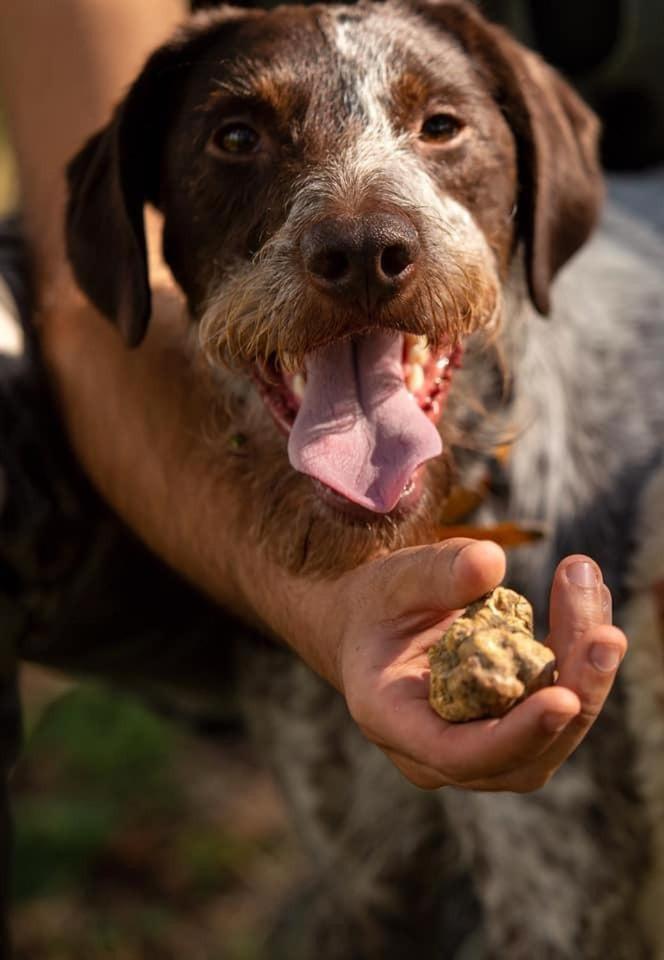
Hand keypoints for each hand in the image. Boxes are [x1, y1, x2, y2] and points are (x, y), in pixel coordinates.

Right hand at [335, 540, 623, 791]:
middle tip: (605, 634)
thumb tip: (492, 562)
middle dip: (574, 693)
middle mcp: (434, 753)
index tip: (564, 698)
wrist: (375, 625)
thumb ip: (437, 572)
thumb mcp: (396, 579)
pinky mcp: (509, 732)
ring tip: (590, 590)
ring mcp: (477, 751)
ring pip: (550, 737)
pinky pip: (556, 711)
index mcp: (392, 718)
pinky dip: (579, 660)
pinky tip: (589, 601)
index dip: (516, 735)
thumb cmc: (378, 602)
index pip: (457, 754)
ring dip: (585, 672)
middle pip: (522, 754)